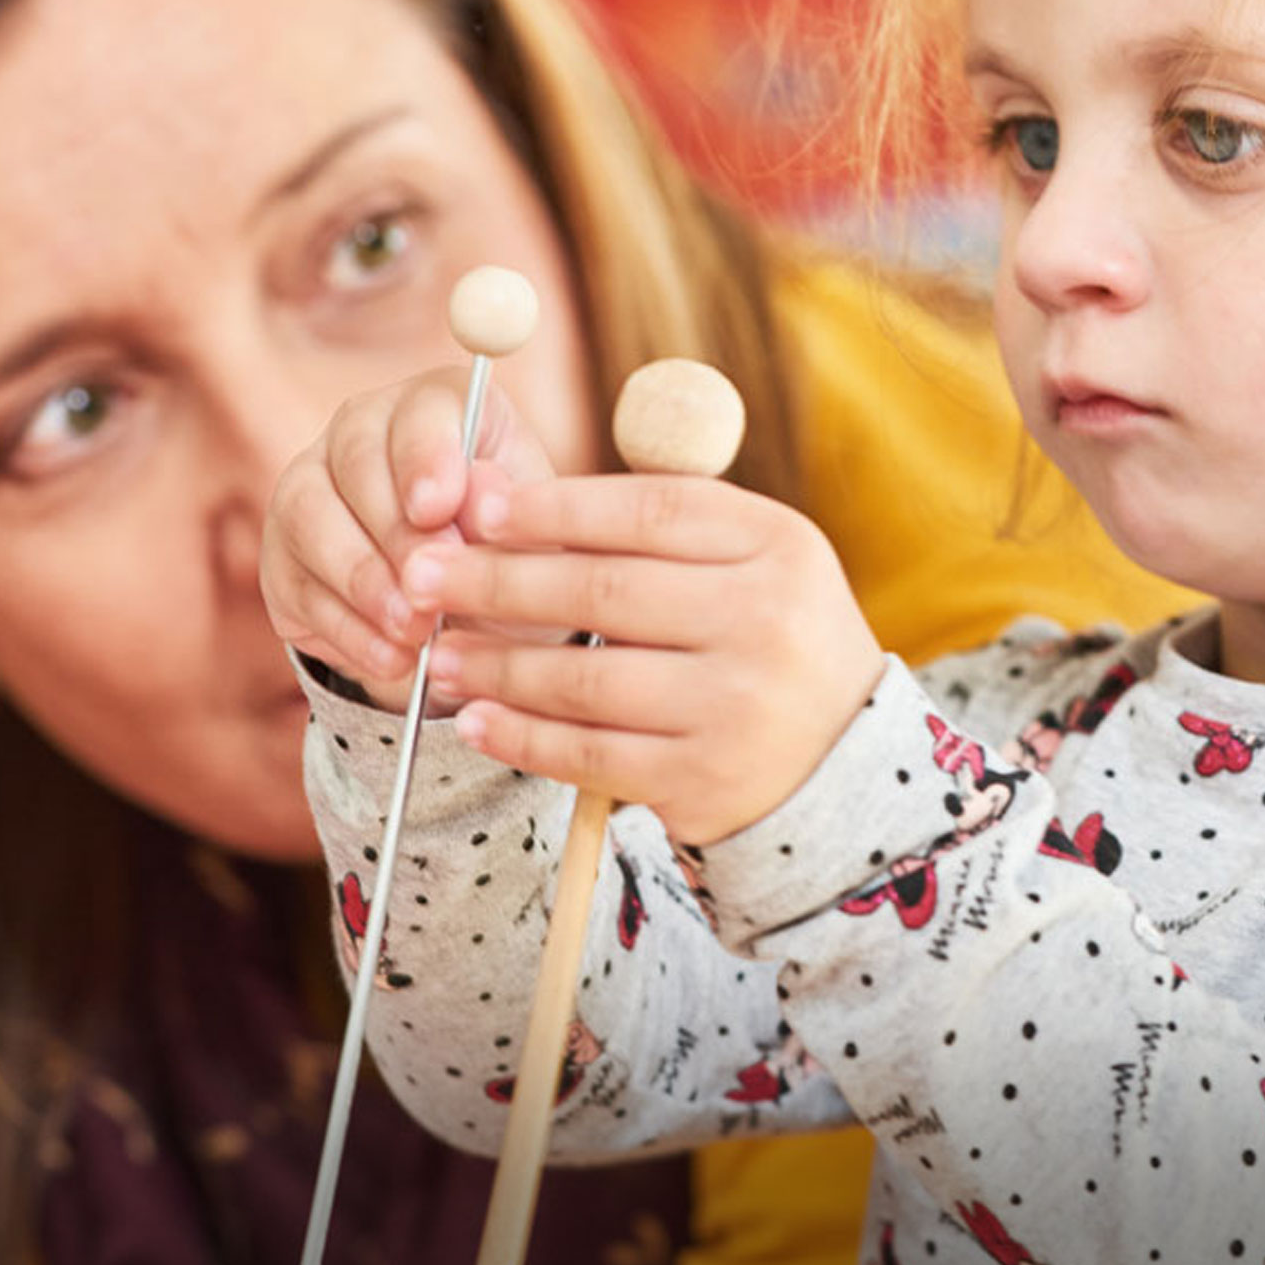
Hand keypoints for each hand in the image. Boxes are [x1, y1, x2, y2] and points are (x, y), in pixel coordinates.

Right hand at [260, 368, 558, 710]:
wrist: (472, 617)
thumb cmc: (510, 555)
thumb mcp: (530, 538)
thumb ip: (509, 515)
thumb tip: (481, 497)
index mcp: (438, 407)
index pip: (422, 408)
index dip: (425, 456)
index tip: (437, 508)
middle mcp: (365, 429)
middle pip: (357, 457)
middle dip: (394, 532)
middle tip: (432, 591)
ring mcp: (312, 485)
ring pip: (311, 514)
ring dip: (364, 581)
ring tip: (413, 632)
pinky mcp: (282, 551)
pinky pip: (297, 582)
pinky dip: (347, 628)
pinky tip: (390, 658)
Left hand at [404, 473, 885, 844]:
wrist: (841, 761)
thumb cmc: (763, 635)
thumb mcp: (743, 559)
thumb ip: (641, 521)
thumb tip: (488, 487)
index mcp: (776, 543)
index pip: (646, 511)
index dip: (551, 507)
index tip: (476, 508)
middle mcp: (764, 619)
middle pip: (604, 591)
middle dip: (497, 583)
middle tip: (423, 578)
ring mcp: (736, 704)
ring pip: (585, 679)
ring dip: (497, 667)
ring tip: (441, 657)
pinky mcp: (705, 777)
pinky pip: (590, 754)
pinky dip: (523, 738)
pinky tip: (476, 721)